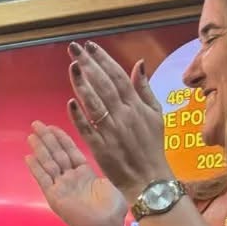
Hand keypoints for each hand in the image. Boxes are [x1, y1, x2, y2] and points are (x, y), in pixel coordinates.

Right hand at [26, 123, 127, 225]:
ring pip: (49, 163)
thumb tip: (99, 163)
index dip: (61, 137)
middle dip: (47, 138)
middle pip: (57, 153)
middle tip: (36, 123)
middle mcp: (71, 178)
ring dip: (40, 149)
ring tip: (31, 135)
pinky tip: (28, 157)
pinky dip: (36, 169)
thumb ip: (99, 172)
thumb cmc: (112, 209)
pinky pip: (43, 180)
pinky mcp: (55, 197)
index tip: (52, 126)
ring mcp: (62, 187)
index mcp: (85, 173)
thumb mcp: (108, 184)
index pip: (70, 150)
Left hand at [66, 42, 171, 196]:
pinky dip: (79, 116)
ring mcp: (111, 131)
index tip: (90, 46)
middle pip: (103, 85)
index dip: (103, 60)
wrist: (150, 179)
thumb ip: (145, 89)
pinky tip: (70, 102)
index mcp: (136, 106)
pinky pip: (88, 129)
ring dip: (82, 84)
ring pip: (94, 104)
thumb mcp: (156, 115)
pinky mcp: (101, 148)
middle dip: (89, 64)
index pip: (117, 76)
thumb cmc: (152, 147)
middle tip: (74, 48)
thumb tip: (139, 64)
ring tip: (72, 66)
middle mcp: (124, 115)